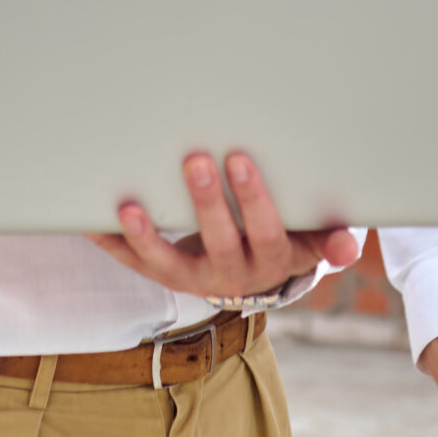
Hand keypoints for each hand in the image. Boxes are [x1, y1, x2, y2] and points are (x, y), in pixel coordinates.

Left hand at [90, 151, 359, 296]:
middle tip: (196, 159)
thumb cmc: (290, 236)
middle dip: (207, 202)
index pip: (267, 230)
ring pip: (168, 263)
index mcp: (275, 259)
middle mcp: (233, 274)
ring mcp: (194, 278)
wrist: (257, 277)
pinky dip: (111, 243)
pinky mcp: (164, 275)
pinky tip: (88, 219)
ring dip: (147, 236)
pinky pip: (134, 263)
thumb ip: (332, 238)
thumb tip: (349, 249)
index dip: (253, 199)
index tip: (240, 158)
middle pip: (219, 241)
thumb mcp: (316, 239)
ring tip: (130, 206)